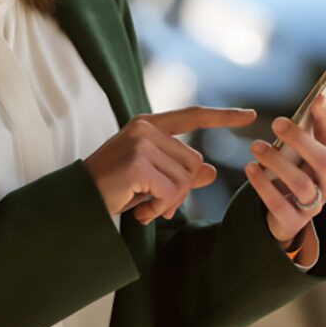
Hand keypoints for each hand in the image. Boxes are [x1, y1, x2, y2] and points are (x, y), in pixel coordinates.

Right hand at [84, 106, 256, 223]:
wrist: (73, 205)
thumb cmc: (109, 191)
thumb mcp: (149, 180)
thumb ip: (179, 173)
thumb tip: (210, 171)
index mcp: (148, 125)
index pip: (193, 116)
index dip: (224, 116)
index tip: (252, 115)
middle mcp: (145, 128)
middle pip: (193, 161)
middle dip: (181, 190)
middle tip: (154, 206)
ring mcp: (141, 144)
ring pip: (185, 178)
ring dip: (168, 202)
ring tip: (143, 207)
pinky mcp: (138, 164)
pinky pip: (171, 192)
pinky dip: (159, 208)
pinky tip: (139, 211)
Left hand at [245, 95, 325, 246]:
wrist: (284, 216)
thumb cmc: (297, 171)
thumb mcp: (307, 150)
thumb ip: (321, 125)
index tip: (316, 98)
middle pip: (322, 161)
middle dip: (301, 139)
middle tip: (277, 121)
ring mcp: (313, 206)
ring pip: (301, 183)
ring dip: (278, 162)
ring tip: (255, 145)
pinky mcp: (293, 222)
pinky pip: (279, 205)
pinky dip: (263, 186)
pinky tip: (250, 168)